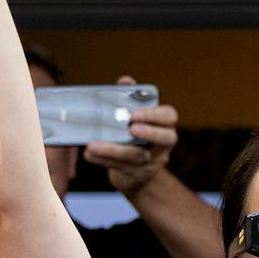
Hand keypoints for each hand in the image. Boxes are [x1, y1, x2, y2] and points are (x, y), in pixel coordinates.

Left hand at [84, 76, 177, 194]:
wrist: (133, 172)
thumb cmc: (132, 135)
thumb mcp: (132, 116)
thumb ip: (130, 98)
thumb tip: (125, 80)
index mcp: (164, 125)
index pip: (170, 117)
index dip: (155, 115)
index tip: (136, 113)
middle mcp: (163, 145)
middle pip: (166, 138)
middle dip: (150, 132)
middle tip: (131, 128)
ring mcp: (152, 162)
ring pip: (137, 156)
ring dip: (113, 150)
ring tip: (92, 145)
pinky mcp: (137, 176)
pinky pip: (121, 168)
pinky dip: (103, 161)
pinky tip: (88, 154)